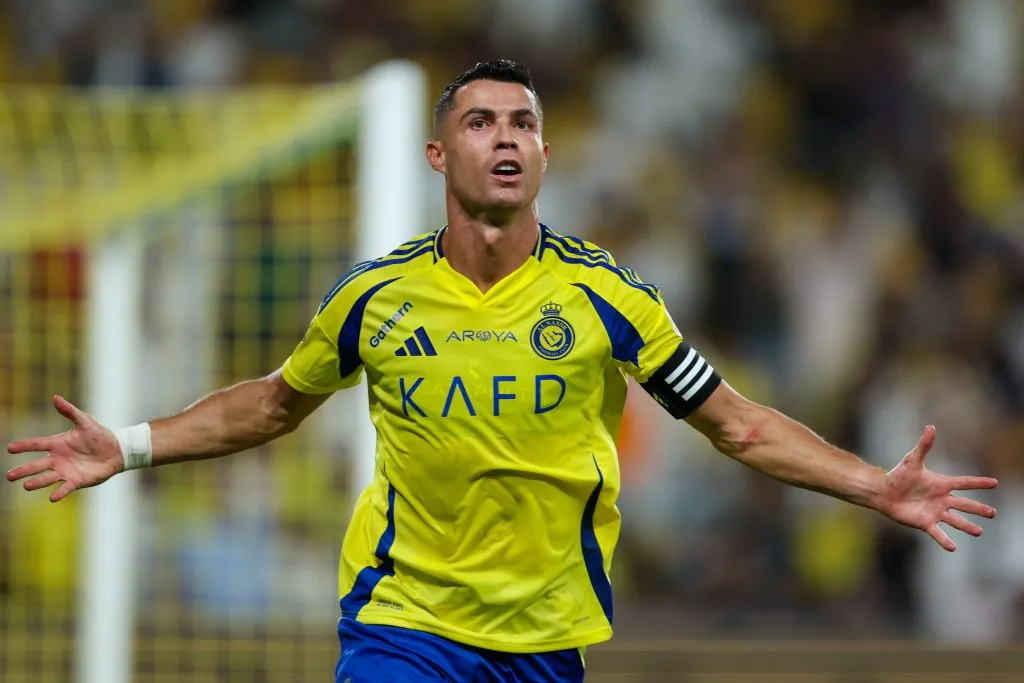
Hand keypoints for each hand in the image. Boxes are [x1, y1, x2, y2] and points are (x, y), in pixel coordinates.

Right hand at [7, 395, 122, 501]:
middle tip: (9, 476)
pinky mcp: (77, 481)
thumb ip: (70, 411)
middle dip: (23, 470)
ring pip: (47, 478)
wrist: (116, 450)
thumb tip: (56, 397)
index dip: (24, 446)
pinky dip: (59, 493)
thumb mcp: (85, 421)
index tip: (10, 449)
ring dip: (37, 482)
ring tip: (26, 486)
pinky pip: (65, 488)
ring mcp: (66, 471)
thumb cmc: (99, 435)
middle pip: (37, 465)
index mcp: (58, 444)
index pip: (37, 444)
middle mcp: (58, 459)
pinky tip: (52, 497)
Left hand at [878, 425, 997, 550]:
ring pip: (955, 520)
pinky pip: (937, 533)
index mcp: (941, 484)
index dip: (978, 483)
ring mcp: (935, 512)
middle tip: (993, 513)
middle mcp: (941, 499)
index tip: (995, 483)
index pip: (964, 483)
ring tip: (979, 531)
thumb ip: (923, 446)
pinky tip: (953, 548)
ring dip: (967, 526)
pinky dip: (944, 540)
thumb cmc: (898, 476)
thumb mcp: (912, 460)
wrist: (883, 492)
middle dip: (979, 509)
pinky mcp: (925, 523)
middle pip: (964, 504)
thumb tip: (931, 427)